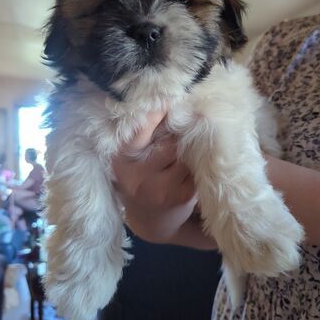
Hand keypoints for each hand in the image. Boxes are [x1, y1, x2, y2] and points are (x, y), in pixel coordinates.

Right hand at [112, 111, 197, 243]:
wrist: (150, 220)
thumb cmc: (143, 178)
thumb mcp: (134, 159)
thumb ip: (145, 137)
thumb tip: (171, 104)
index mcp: (121, 161)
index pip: (139, 132)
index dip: (155, 114)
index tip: (168, 99)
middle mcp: (137, 177)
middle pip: (169, 143)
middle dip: (179, 135)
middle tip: (186, 126)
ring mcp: (159, 189)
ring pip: (185, 155)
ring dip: (190, 150)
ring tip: (189, 150)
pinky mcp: (180, 197)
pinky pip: (196, 170)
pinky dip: (198, 166)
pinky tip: (192, 169)